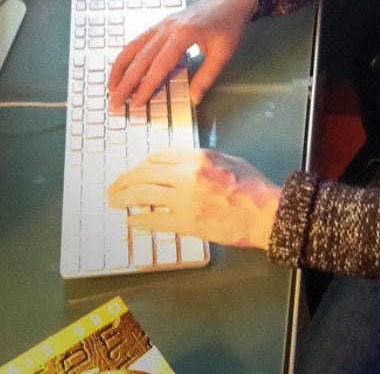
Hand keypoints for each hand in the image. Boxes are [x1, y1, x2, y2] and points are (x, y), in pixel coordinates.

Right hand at [107, 0, 257, 107]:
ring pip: (134, 46)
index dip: (146, 86)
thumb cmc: (230, 23)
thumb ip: (207, 76)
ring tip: (112, 88)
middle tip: (115, 102)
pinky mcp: (162, 23)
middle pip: (141, 57)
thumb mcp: (224, 52)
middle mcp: (168, 27)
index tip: (136, 103)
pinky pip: (139, 40)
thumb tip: (194, 98)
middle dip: (126, 82)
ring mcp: (163, 23)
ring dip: (121, 68)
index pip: (159, 65)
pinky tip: (123, 67)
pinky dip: (128, 55)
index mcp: (183, 34)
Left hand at [107, 149, 281, 249]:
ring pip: (143, 194)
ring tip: (114, 203)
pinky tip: (132, 221)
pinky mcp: (188, 222)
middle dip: (123, 181)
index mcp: (198, 157)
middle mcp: (188, 174)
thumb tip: (181, 167)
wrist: (266, 212)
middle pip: (144, 173)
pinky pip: (155, 220)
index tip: (133, 172)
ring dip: (124, 198)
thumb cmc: (252, 186)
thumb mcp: (227, 161)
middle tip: (113, 189)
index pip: (158, 157)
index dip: (141, 165)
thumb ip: (202, 161)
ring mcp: (186, 199)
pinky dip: (140, 220)